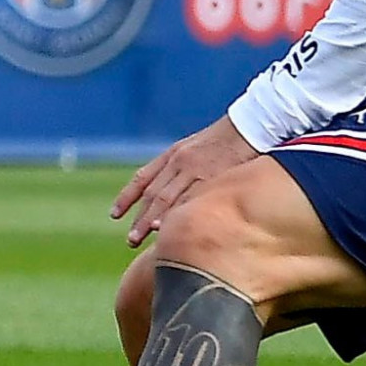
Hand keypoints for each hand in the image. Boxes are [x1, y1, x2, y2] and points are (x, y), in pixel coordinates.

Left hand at [112, 116, 256, 246]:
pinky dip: (176, 213)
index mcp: (173, 155)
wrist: (250, 126)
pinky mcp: (212, 176)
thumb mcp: (195, 147)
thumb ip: (180, 166)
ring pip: (166, 198)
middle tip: (130, 240)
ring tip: (139, 238)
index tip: (114, 215)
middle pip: (152, 194)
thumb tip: (170, 193)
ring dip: (151, 219)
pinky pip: (190, 198)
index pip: (143, 178)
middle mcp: (178, 162)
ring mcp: (194, 169)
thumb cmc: (225, 141)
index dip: (127, 197)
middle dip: (139, 218)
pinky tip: (166, 226)